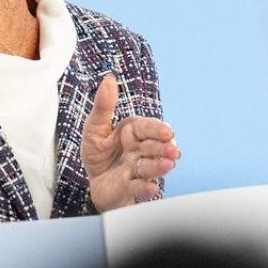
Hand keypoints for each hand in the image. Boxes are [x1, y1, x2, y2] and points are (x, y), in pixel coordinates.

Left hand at [81, 73, 178, 211]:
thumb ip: (104, 105)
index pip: (148, 127)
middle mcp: (140, 150)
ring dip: (160, 166)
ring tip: (167, 165)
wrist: (95, 182)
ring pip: (151, 166)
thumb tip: (109, 79)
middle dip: (164, 148)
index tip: (167, 132)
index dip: (158, 129)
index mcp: (133, 132)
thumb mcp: (95, 127)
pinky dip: (146, 188)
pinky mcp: (132, 187)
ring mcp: (137, 169)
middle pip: (155, 147)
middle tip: (172, 151)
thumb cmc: (98, 152)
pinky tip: (151, 187)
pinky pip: (140, 187)